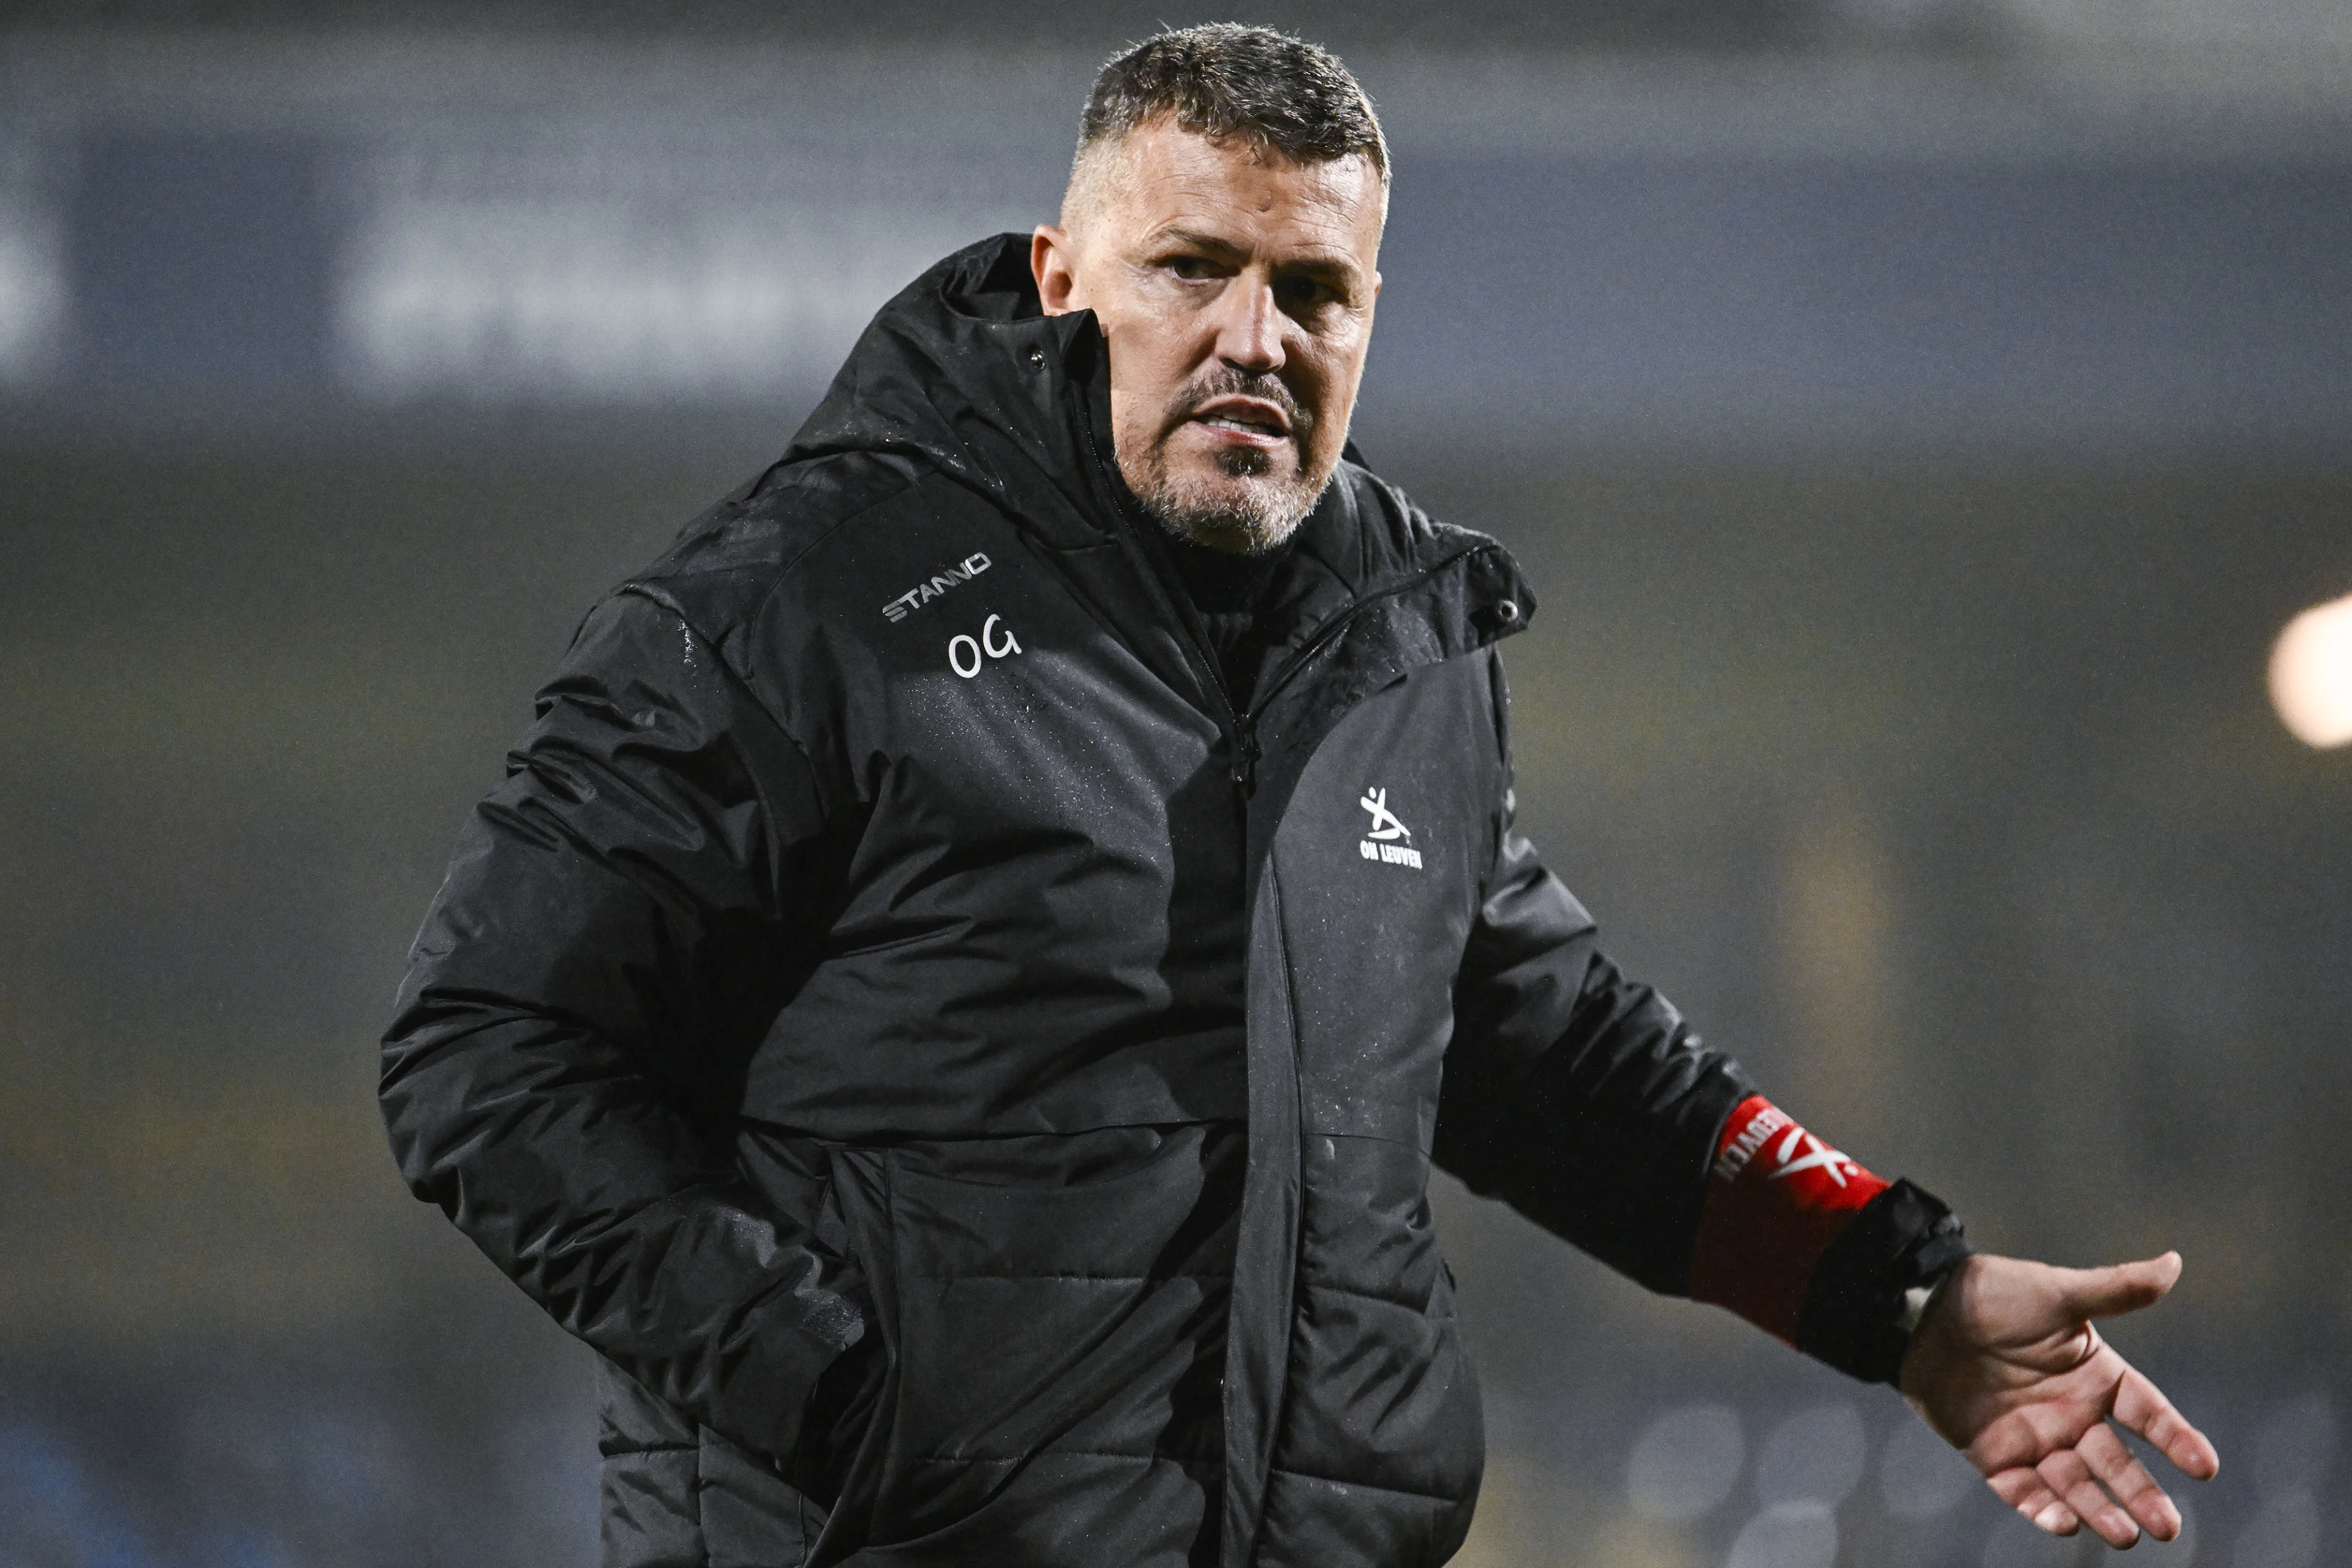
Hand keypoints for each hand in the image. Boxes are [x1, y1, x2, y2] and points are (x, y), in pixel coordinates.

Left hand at [1897, 1250, 2218, 1548]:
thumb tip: (2174, 1262)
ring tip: (2125, 1535)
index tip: (2204, 1466)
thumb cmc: (1993, 1294)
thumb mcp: (2056, 1292)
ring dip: (2101, 1511)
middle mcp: (2073, 1413)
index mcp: (2096, 1376)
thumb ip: (2114, 1289)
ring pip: (2075, 1485)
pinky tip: (2063, 1523)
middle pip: (2116, 1462)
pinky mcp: (1994, 1456)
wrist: (1921, 1309)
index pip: (2148, 1413)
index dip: (2175, 1438)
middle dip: (2142, 1494)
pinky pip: (2022, 1491)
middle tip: (2166, 1527)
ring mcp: (2035, 1438)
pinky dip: (2042, 1510)